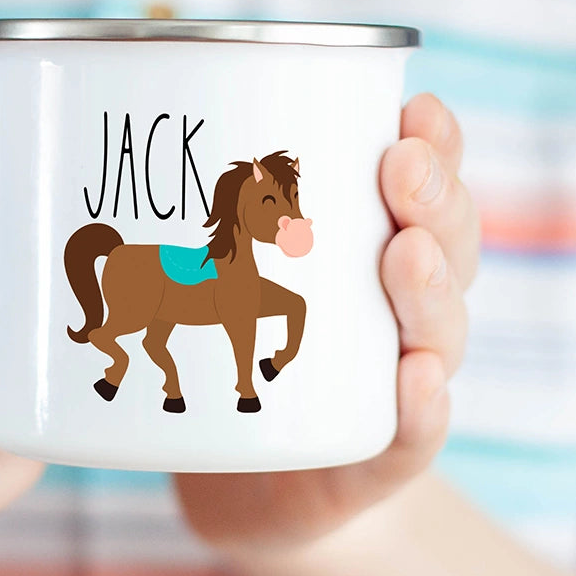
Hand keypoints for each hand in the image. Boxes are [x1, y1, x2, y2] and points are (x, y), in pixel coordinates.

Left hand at [174, 94, 478, 553]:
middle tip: (401, 168)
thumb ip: (192, 208)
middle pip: (449, 244)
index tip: (413, 107)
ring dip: (432, 289)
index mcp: (378, 242)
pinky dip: (421, 406)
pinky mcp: (380, 450)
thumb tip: (125, 122)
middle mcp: (403, 303)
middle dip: (434, 200)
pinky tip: (417, 378)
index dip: (436, 143)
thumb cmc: (232, 345)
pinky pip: (413, 433)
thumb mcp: (217, 262)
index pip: (428, 183)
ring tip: (406, 255)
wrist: (240, 468)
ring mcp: (398, 377)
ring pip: (442, 331)